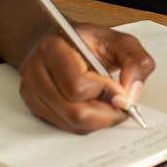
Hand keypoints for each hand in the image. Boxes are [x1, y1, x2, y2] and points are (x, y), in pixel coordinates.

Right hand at [18, 23, 154, 132]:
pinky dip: (85, 123)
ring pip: (70, 122)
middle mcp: (35, 70)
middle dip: (104, 113)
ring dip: (97, 120)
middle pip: (73, 111)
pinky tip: (93, 106)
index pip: (77, 85)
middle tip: (120, 105)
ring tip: (108, 103)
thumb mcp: (119, 41)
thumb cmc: (88, 41)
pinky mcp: (33, 105)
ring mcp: (31, 90)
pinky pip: (64, 126)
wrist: (62, 40)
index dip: (105, 93)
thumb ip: (135, 62)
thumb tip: (130, 94)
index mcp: (53, 47)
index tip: (121, 90)